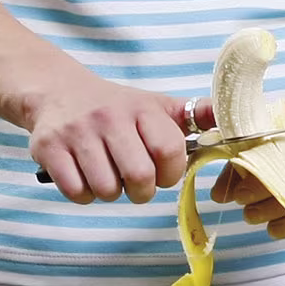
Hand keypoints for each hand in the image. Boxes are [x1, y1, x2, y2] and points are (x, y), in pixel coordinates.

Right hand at [12, 65, 190, 204]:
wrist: (58, 90)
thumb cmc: (115, 107)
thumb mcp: (155, 105)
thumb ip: (195, 115)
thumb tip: (234, 121)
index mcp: (142, 108)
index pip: (170, 151)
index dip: (170, 173)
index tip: (162, 172)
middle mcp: (110, 117)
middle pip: (140, 177)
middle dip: (141, 191)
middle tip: (135, 182)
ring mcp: (78, 132)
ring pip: (107, 190)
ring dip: (110, 193)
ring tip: (107, 174)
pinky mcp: (50, 148)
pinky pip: (77, 192)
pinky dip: (83, 195)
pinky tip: (85, 176)